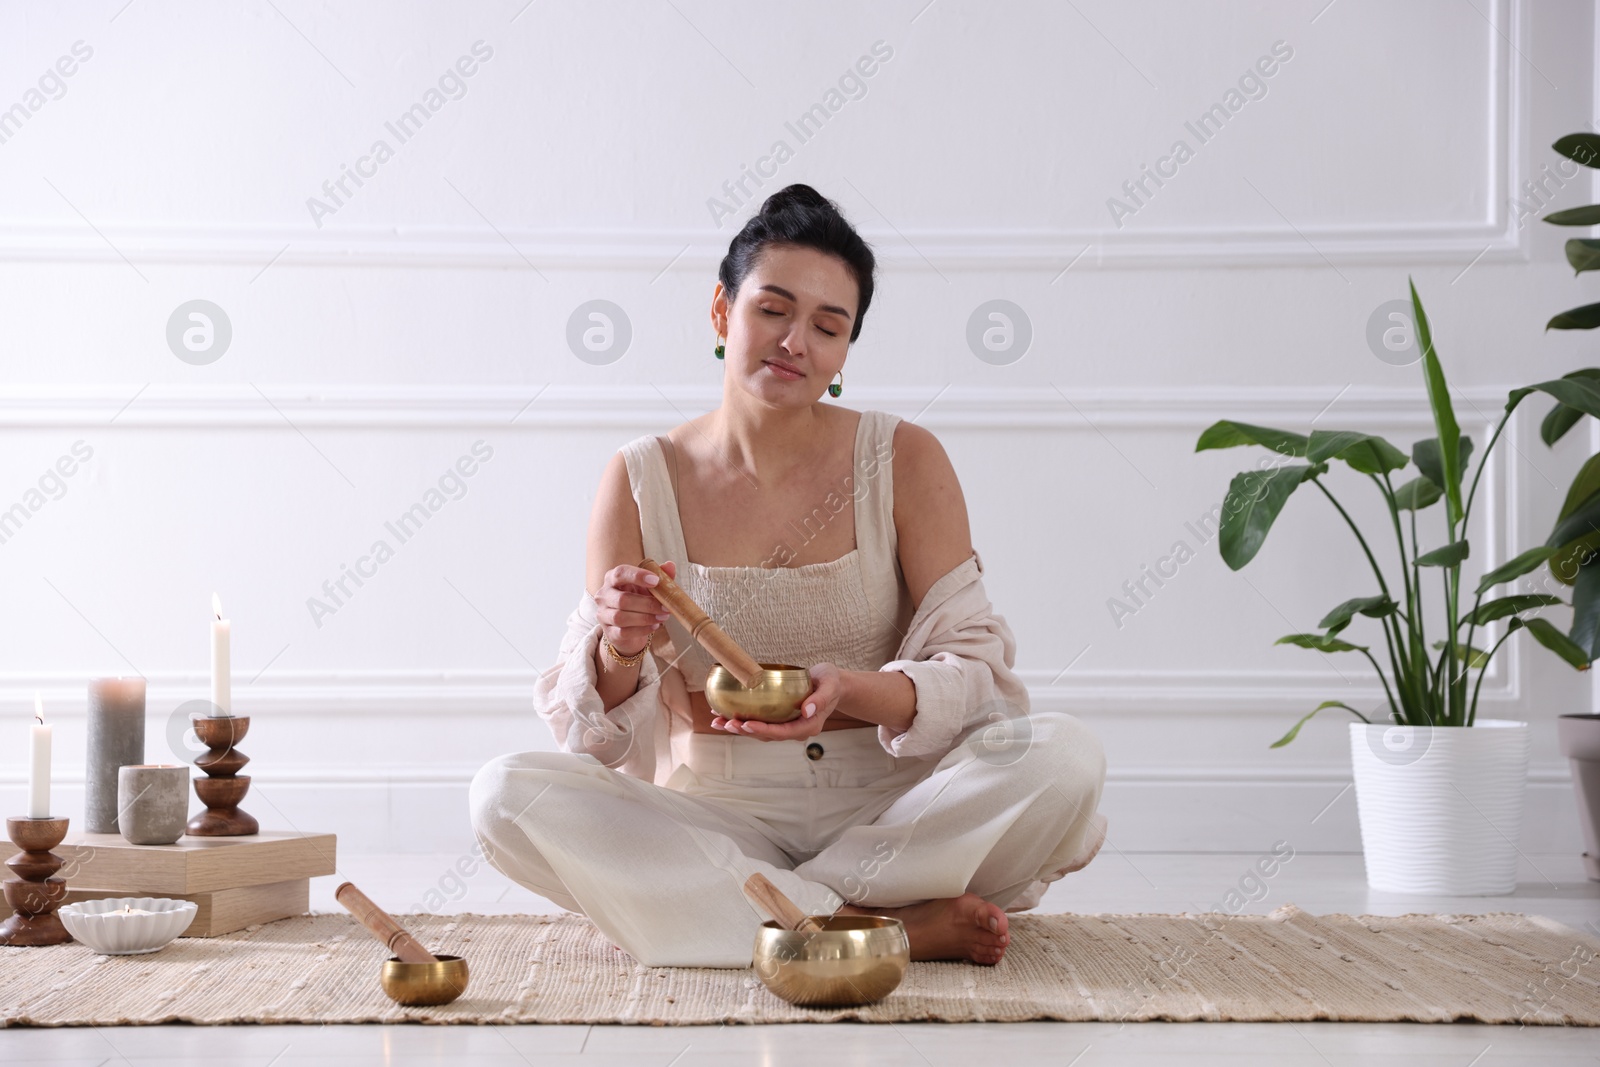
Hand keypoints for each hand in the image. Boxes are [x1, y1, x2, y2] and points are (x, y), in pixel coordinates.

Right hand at [593, 561, 675, 657]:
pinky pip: (624, 632)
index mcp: (612, 579)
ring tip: (662, 617)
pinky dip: (642, 630)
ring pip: (621, 617)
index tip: (656, 581)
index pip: (620, 573)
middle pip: (622, 599)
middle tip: (666, 607)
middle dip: (648, 604)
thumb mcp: (650, 587)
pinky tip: (654, 626)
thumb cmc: (639, 600)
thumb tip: (670, 565)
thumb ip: (661, 576)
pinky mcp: (609, 632)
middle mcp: (604, 595)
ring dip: (646, 618)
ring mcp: (603, 614)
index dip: (637, 576)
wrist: (630, 628)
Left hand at [711, 661, 845, 740]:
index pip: (783, 732)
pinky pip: (759, 722)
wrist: (833, 683)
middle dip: (745, 731)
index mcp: (808, 725)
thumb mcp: (830, 685)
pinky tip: (724, 714)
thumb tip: (808, 710)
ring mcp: (786, 726)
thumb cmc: (832, 682)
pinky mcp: (779, 719)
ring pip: (760, 731)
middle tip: (725, 723)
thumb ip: (821, 698)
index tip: (747, 724)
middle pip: (767, 735)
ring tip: (718, 722)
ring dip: (738, 728)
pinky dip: (742, 719)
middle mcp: (795, 729)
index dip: (763, 730)